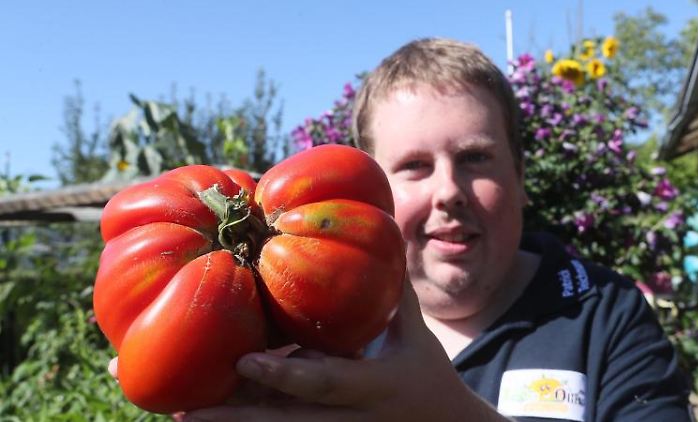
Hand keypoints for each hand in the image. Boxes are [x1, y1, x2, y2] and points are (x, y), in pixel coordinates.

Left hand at [184, 277, 507, 421]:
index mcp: (375, 386)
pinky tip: (212, 421)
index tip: (245, 361)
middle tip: (188, 408)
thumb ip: (393, 291)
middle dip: (239, 418)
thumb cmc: (428, 373)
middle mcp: (351, 421)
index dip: (286, 374)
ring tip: (183, 416)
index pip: (327, 384)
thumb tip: (385, 231)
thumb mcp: (415, 334)